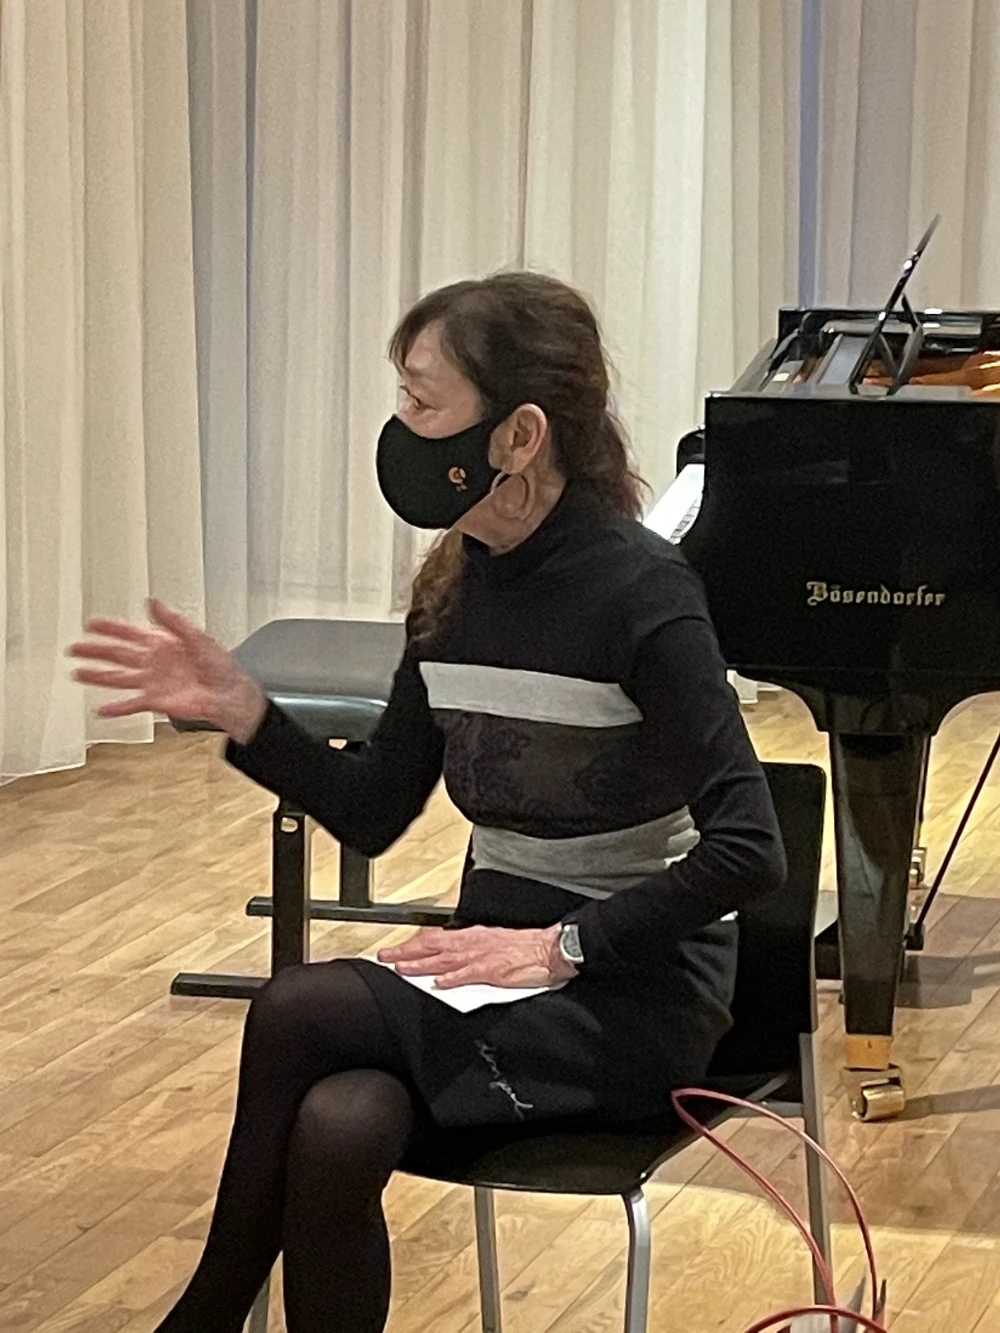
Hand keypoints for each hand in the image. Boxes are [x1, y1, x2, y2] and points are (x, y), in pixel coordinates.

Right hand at [67, 597, 266, 741]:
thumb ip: (172, 621)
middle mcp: (154, 662)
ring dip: (98, 676)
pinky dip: (117, 708)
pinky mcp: (157, 701)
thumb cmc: (220, 665)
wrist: (230, 693)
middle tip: (74, 647)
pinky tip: (102, 709)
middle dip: (95, 650)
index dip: (111, 628)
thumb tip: (153, 601)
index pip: (130, 632)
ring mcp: (153, 682)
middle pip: (118, 654)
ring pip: (119, 678)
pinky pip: (132, 704)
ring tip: (78, 673)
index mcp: (162, 643)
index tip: (91, 623)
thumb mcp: (197, 636)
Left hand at [377, 924, 577, 989]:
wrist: (548, 949)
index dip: (415, 943)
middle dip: (408, 951)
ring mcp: (482, 956)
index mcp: (473, 936)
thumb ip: (472, 951)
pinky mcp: (493, 971)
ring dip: (421, 964)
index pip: (437, 938)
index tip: (398, 948)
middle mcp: (473, 943)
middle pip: (433, 946)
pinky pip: (468, 975)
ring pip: (444, 959)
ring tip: (402, 969)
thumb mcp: (494, 943)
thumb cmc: (524, 948)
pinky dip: (452, 979)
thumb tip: (451, 962)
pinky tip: (438, 984)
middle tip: (386, 957)